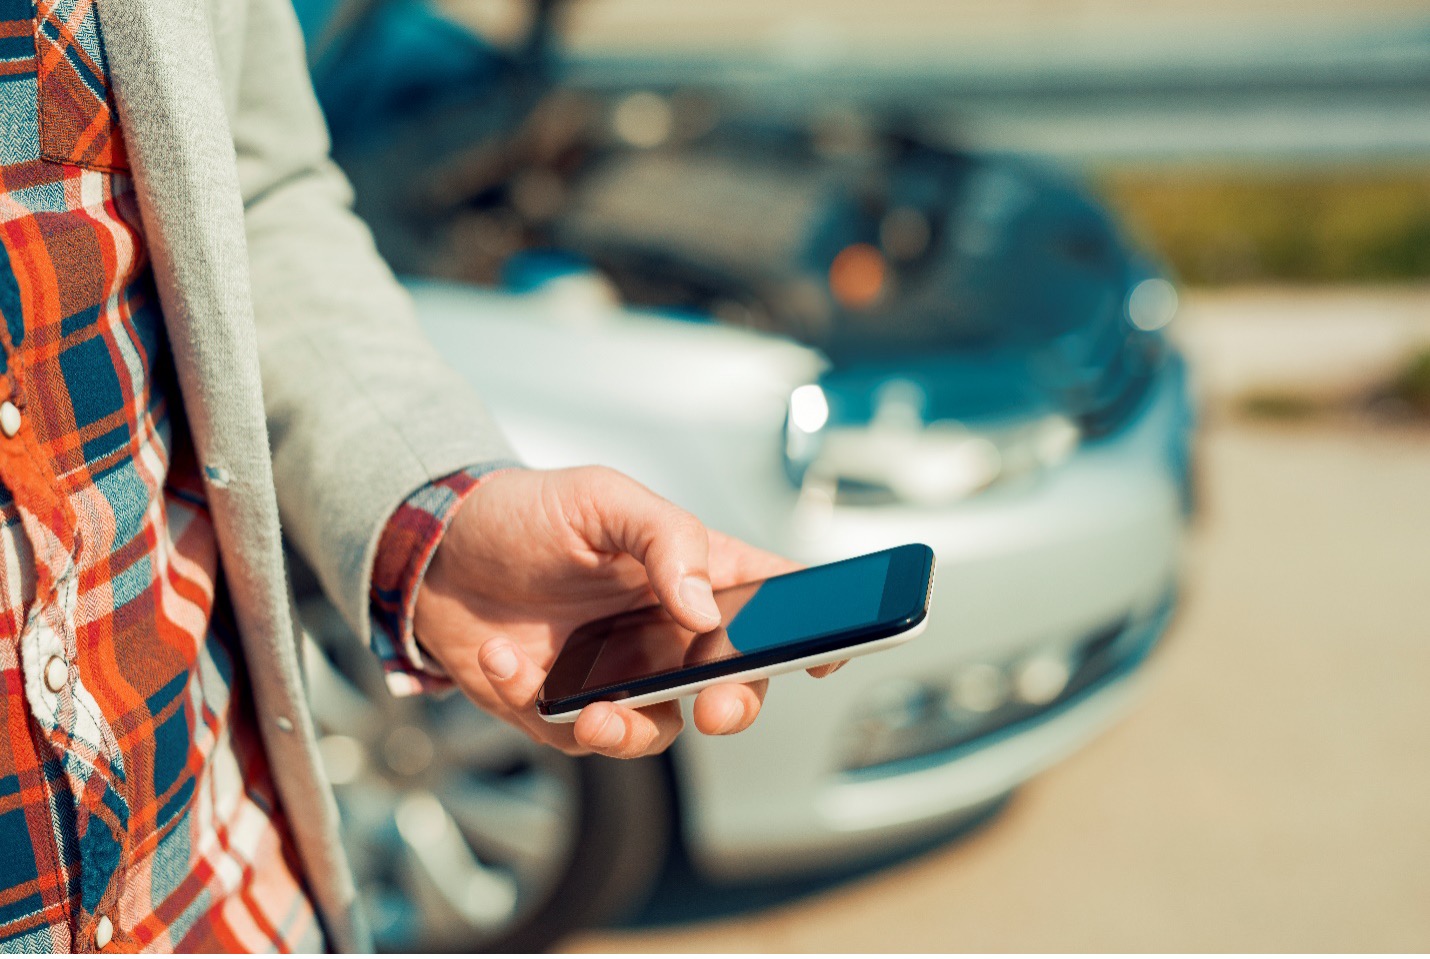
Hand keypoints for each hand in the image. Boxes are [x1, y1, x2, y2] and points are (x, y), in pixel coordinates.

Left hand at [412, 466, 841, 758]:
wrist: (433, 550)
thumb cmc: (528, 512)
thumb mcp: (603, 500)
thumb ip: (665, 541)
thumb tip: (704, 607)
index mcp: (692, 573)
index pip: (772, 602)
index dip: (816, 629)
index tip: (834, 651)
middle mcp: (666, 631)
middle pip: (731, 683)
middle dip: (735, 705)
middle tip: (718, 706)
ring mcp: (618, 675)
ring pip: (655, 730)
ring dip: (629, 731)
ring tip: (591, 713)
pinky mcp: (563, 708)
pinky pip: (571, 733)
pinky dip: (538, 705)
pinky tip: (503, 661)